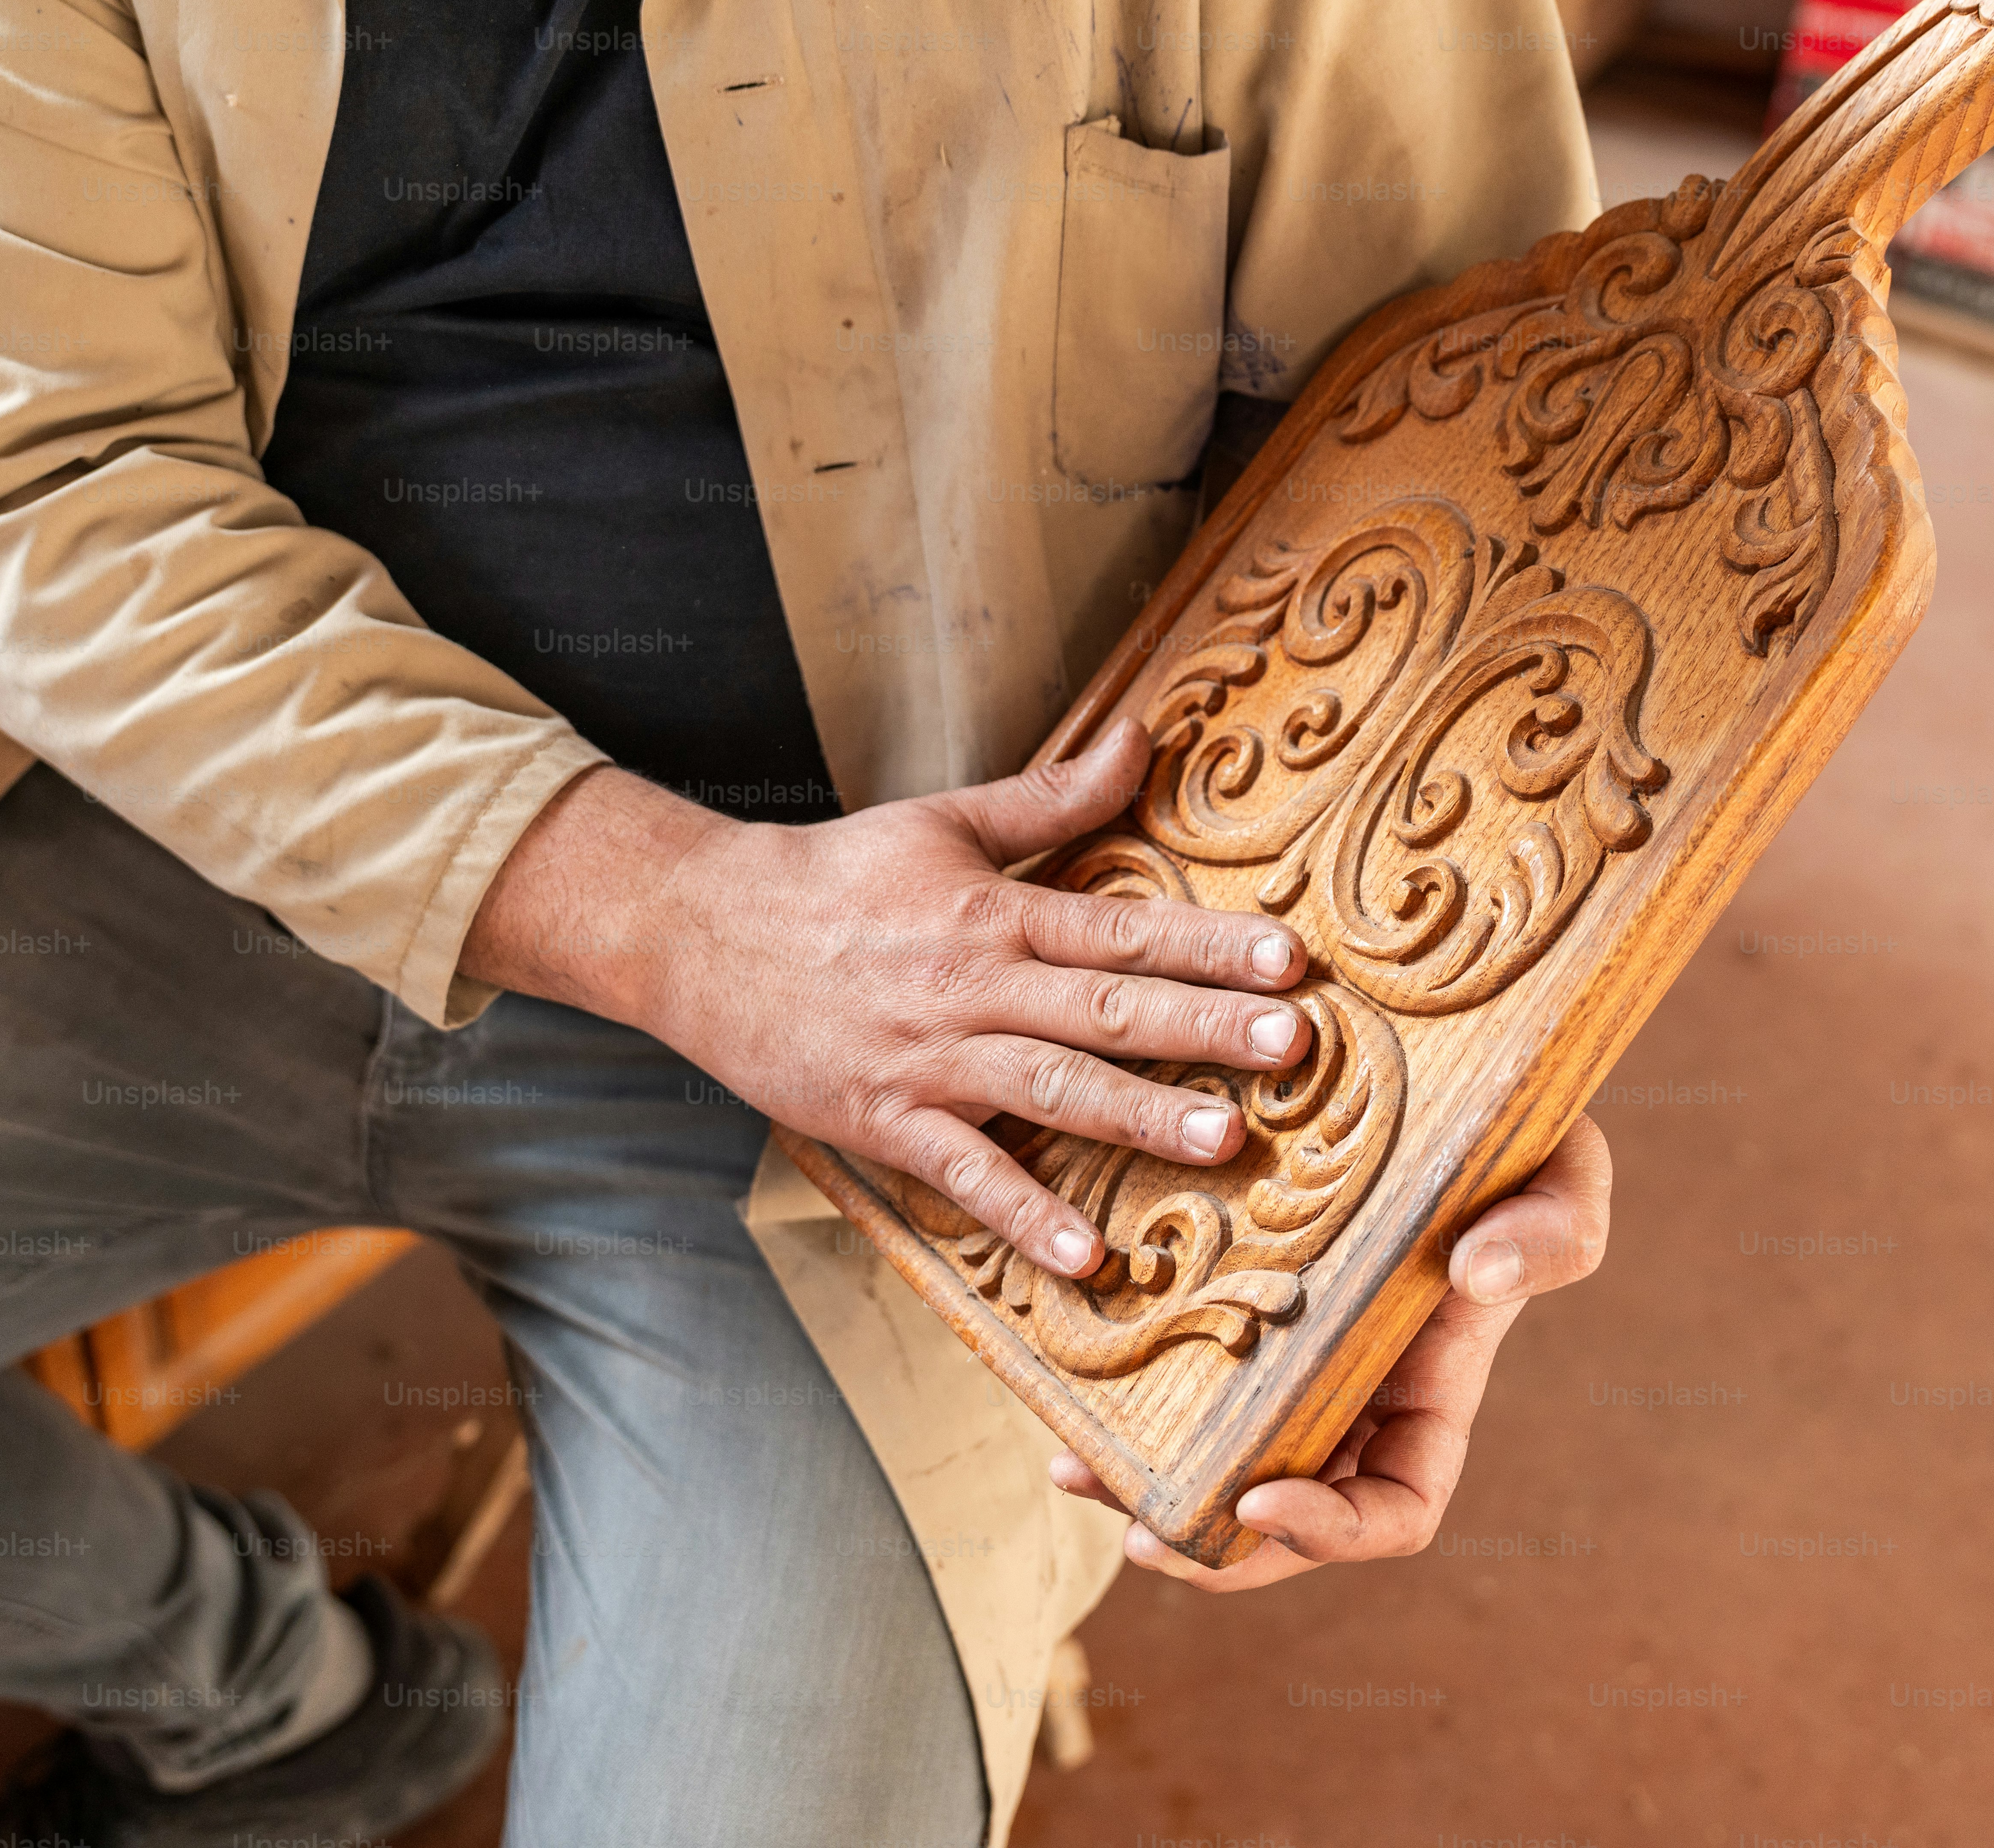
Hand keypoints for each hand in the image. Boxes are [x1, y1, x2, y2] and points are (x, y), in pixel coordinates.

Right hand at [458, 720, 1308, 1278]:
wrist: (699, 931)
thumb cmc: (833, 878)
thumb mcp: (944, 822)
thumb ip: (1053, 797)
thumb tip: (1142, 736)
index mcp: (994, 914)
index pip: (1122, 930)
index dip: (1208, 944)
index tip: (1287, 958)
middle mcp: (974, 988)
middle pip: (1106, 1010)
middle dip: (1205, 1029)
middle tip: (1294, 1044)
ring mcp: (931, 1061)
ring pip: (1051, 1091)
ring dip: (1139, 1118)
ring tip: (1222, 1141)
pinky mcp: (885, 1121)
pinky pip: (965, 1177)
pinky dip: (1024, 1217)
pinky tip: (1086, 1257)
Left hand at [1052, 1117, 1613, 1589]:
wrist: (1444, 1061)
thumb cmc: (1522, 1128)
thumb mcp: (1566, 1174)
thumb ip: (1555, 1231)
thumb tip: (1482, 1273)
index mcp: (1427, 1388)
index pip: (1395, 1508)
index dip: (1333, 1531)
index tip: (1262, 1498)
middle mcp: (1346, 1386)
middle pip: (1279, 1510)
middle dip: (1212, 1546)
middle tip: (1141, 1532)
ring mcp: (1278, 1346)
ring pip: (1206, 1452)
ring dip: (1141, 1480)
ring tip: (1074, 1466)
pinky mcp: (1217, 1292)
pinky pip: (1166, 1365)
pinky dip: (1116, 1387)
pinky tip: (1062, 1375)